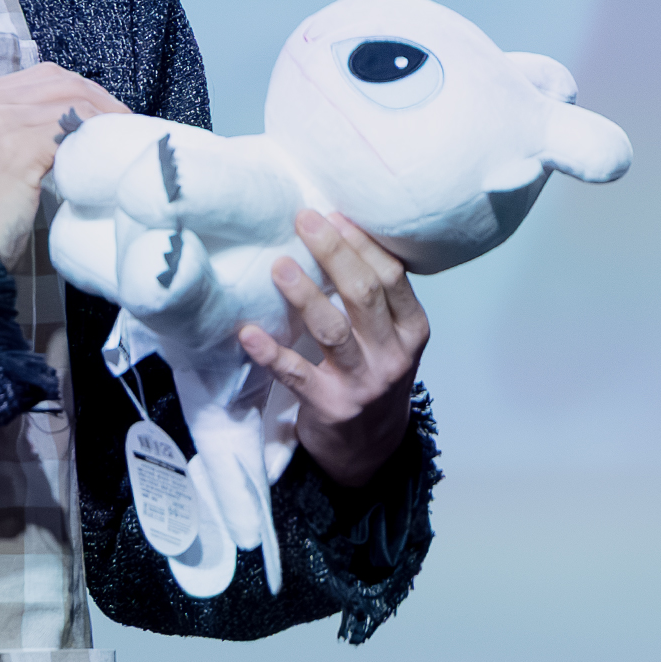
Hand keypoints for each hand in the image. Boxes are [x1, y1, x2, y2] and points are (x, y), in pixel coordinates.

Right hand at [0, 64, 127, 262]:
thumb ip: (23, 125)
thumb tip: (77, 114)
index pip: (42, 77)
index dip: (81, 90)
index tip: (106, 110)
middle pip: (57, 82)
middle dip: (97, 99)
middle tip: (121, 122)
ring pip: (68, 102)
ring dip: (102, 118)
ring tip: (116, 138)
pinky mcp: (14, 146)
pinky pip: (68, 129)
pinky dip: (92, 137)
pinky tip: (101, 155)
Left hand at [239, 211, 429, 487]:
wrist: (371, 448)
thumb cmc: (373, 374)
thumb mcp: (388, 336)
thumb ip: (370, 295)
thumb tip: (332, 230)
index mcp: (412, 330)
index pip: (392, 277)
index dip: (362, 243)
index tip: (332, 213)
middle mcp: (393, 355)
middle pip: (364, 295)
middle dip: (333, 253)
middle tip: (303, 221)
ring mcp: (363, 383)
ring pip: (334, 331)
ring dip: (305, 295)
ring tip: (279, 266)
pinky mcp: (331, 407)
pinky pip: (298, 374)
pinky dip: (271, 353)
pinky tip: (249, 333)